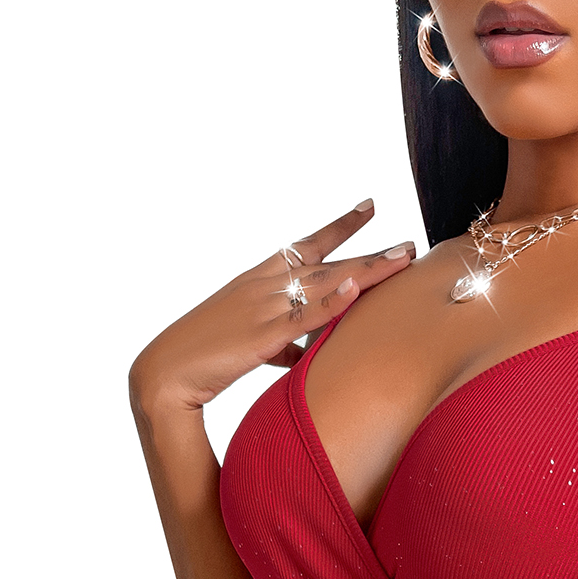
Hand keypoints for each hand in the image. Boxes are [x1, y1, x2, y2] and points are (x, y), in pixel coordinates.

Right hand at [129, 199, 415, 412]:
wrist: (167, 372)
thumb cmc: (206, 358)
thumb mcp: (251, 344)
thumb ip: (282, 343)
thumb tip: (305, 353)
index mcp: (259, 281)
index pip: (306, 245)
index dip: (340, 226)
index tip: (370, 206)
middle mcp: (264, 284)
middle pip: (327, 261)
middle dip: (370, 252)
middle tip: (410, 244)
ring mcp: (263, 306)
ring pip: (324, 282)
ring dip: (366, 269)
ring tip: (402, 258)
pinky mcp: (261, 334)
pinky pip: (303, 315)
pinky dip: (331, 301)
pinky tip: (356, 287)